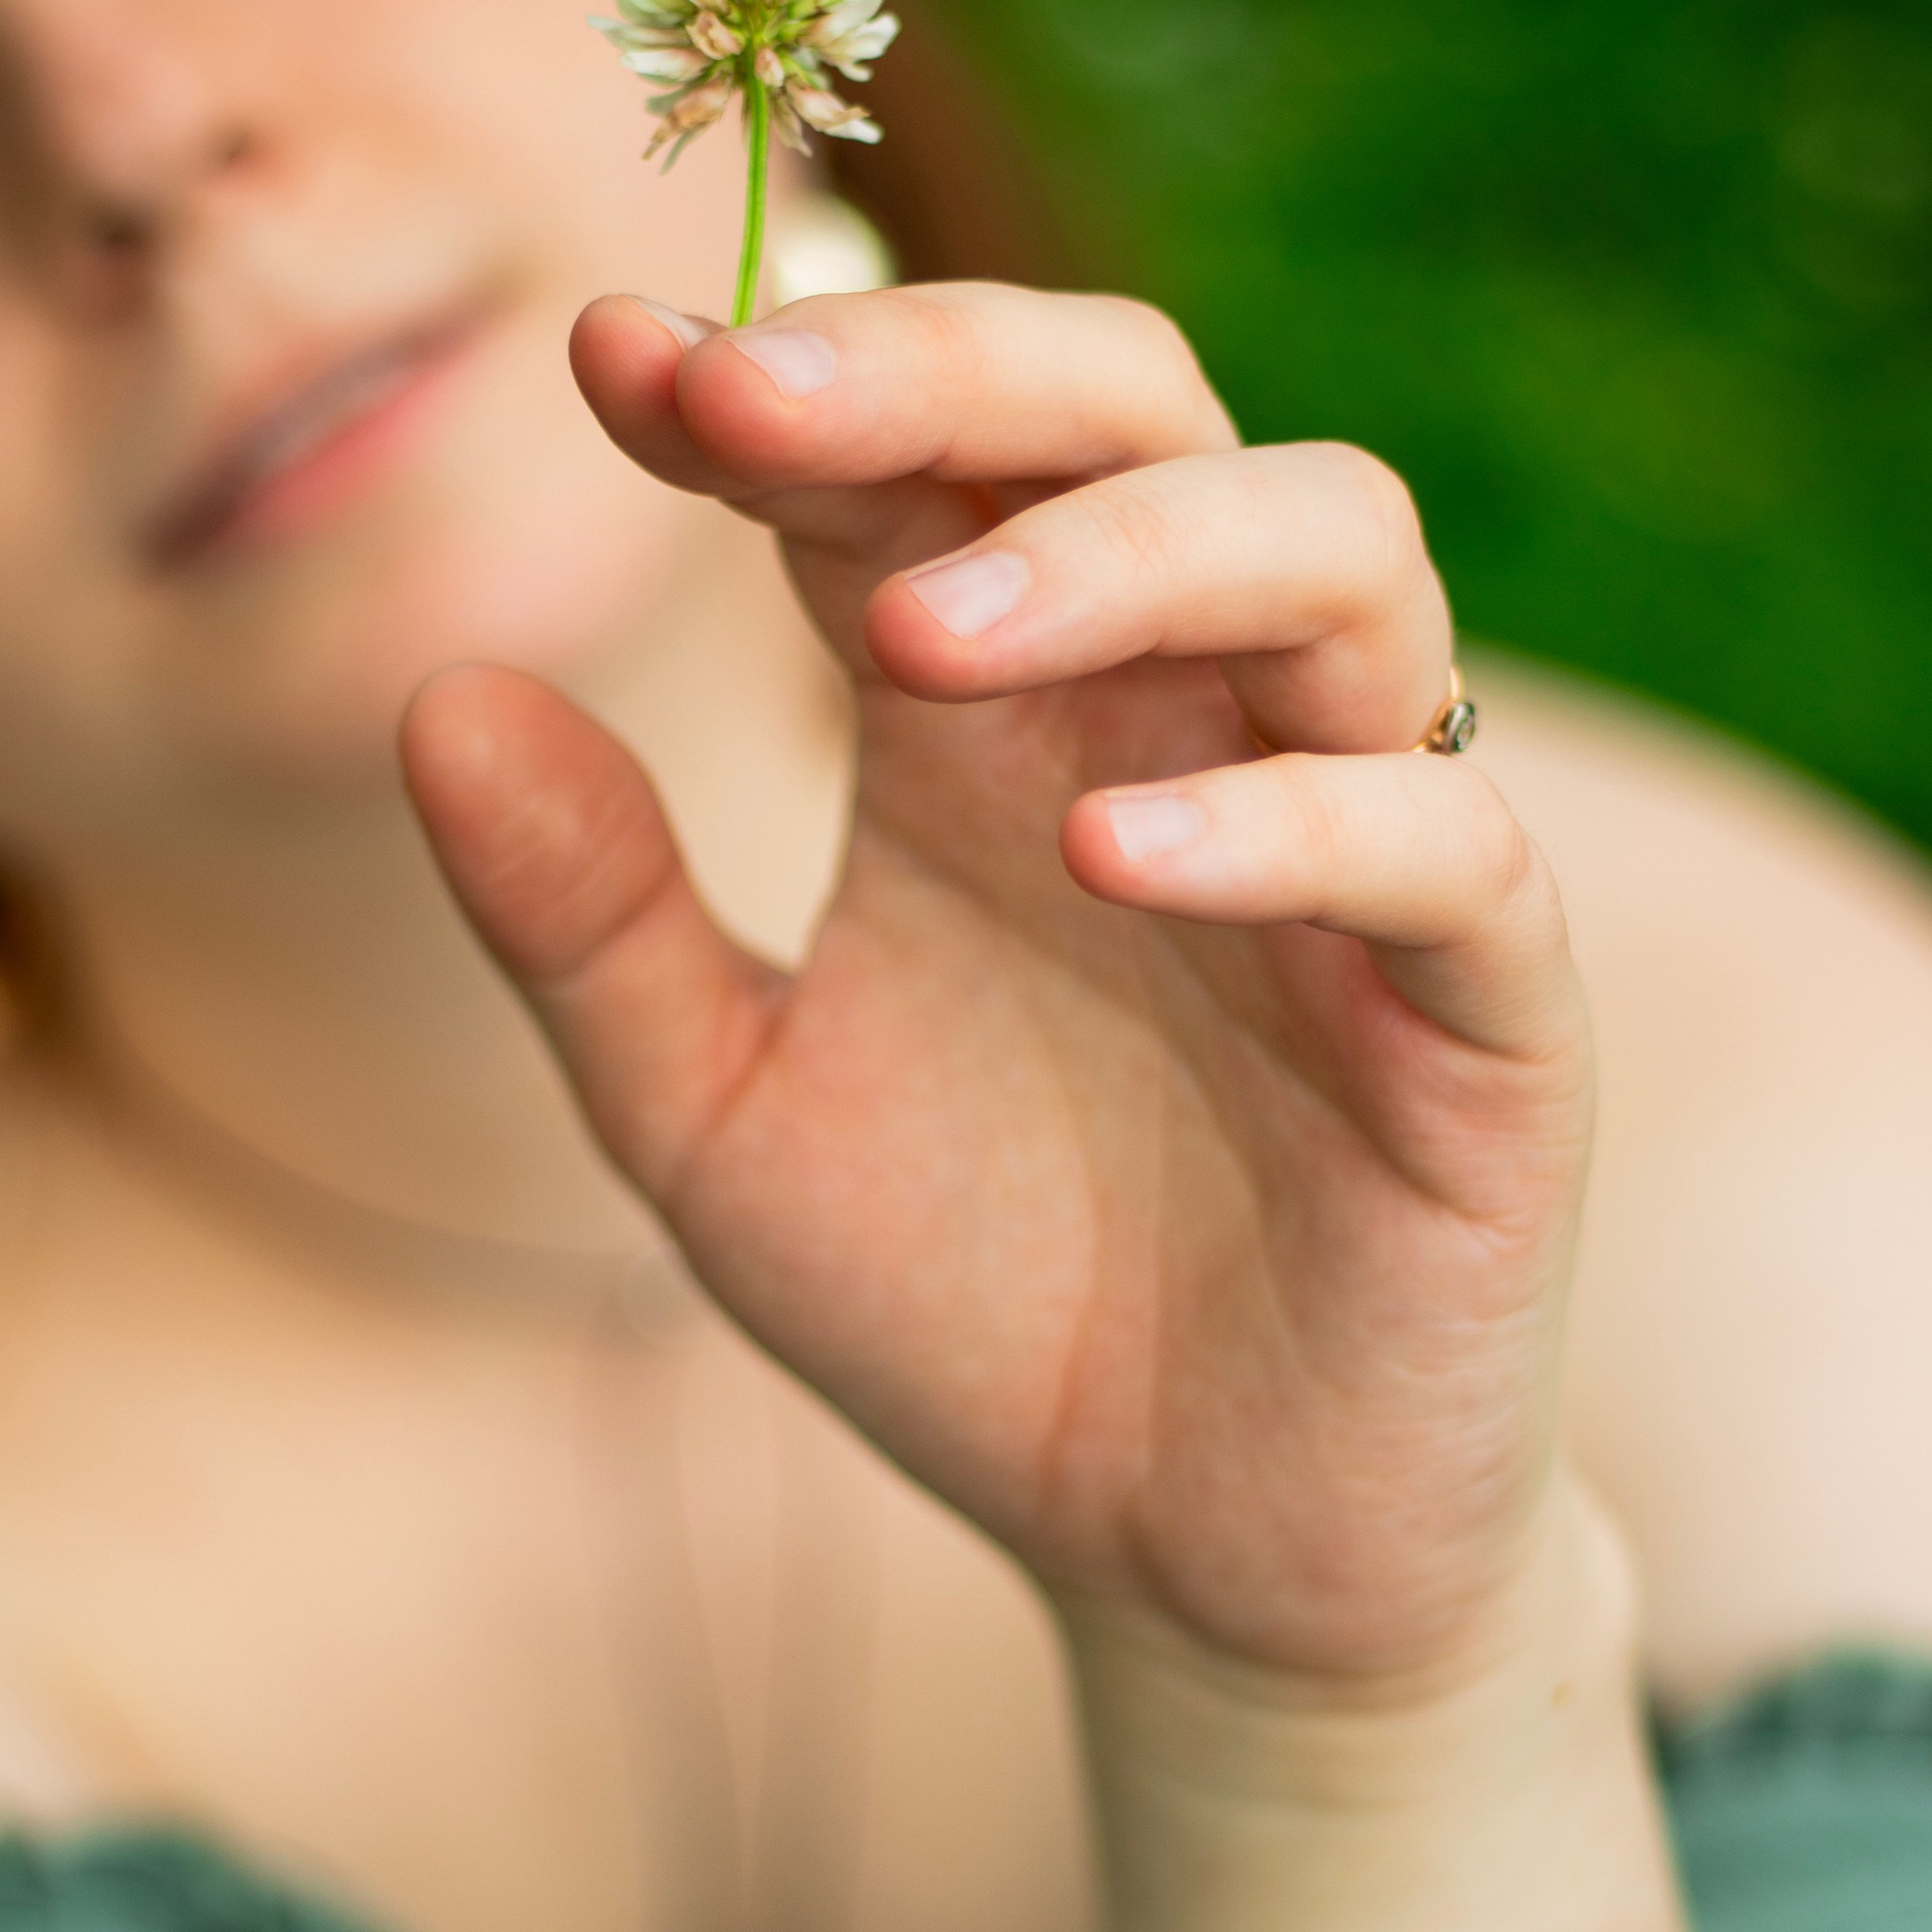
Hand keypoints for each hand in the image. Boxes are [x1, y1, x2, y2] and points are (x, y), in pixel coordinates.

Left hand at [403, 283, 1592, 1690]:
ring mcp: (1353, 855)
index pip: (910, 475)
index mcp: (999, 730)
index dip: (778, 396)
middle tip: (753, 402)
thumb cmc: (970, 1307)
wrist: (1183, 1563)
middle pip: (1142, 416)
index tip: (605, 368)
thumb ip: (591, 923)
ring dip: (1129, 548)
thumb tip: (441, 694)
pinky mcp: (1490, 1019)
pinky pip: (1445, 844)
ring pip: (1336, 553)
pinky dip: (1295, 820)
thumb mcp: (715, 1123)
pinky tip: (1108, 858)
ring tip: (919, 636)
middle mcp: (1183, 731)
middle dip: (952, 373)